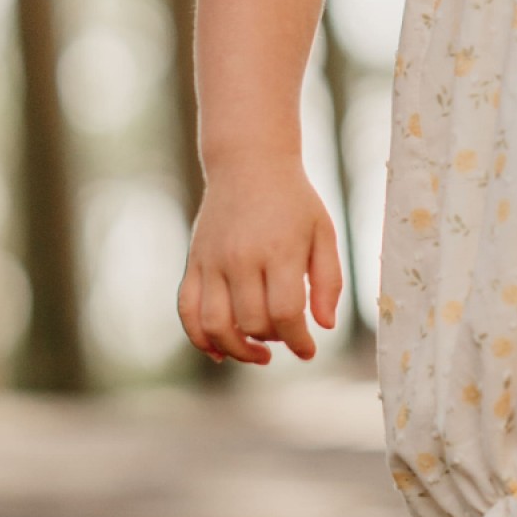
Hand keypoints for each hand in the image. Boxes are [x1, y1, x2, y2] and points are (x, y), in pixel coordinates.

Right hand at [178, 155, 343, 365]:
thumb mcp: (323, 233)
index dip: (299, 341)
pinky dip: (199, 337)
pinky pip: (187, 310)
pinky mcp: (194, 262)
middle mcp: (240, 258)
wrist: (248, 163)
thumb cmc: (293, 201)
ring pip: (215, 324)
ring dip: (237, 349)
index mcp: (278, 250)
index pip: (285, 313)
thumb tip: (324, 326)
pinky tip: (220, 352)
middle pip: (252, 322)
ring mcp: (212, 261)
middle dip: (274, 340)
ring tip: (257, 353)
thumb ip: (328, 280)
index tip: (308, 351)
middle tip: (287, 335)